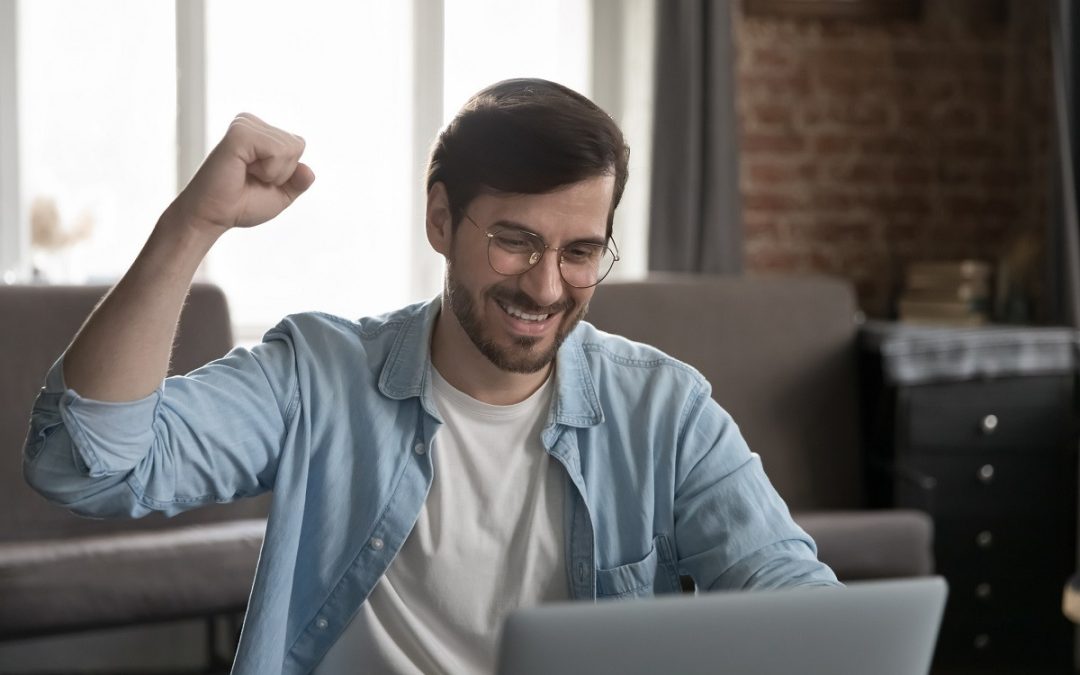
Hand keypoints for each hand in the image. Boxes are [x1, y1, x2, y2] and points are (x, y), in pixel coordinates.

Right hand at [172, 113, 314, 235]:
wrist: (214, 216)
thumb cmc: (241, 204)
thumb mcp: (280, 195)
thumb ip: (298, 182)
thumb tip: (308, 170)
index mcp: (260, 133)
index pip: (298, 145)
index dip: (287, 172)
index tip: (260, 180)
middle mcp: (252, 124)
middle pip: (297, 145)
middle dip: (282, 173)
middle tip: (252, 179)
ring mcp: (244, 125)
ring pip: (290, 147)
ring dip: (274, 173)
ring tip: (246, 175)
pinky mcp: (239, 133)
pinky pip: (277, 150)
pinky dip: (268, 170)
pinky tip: (244, 170)